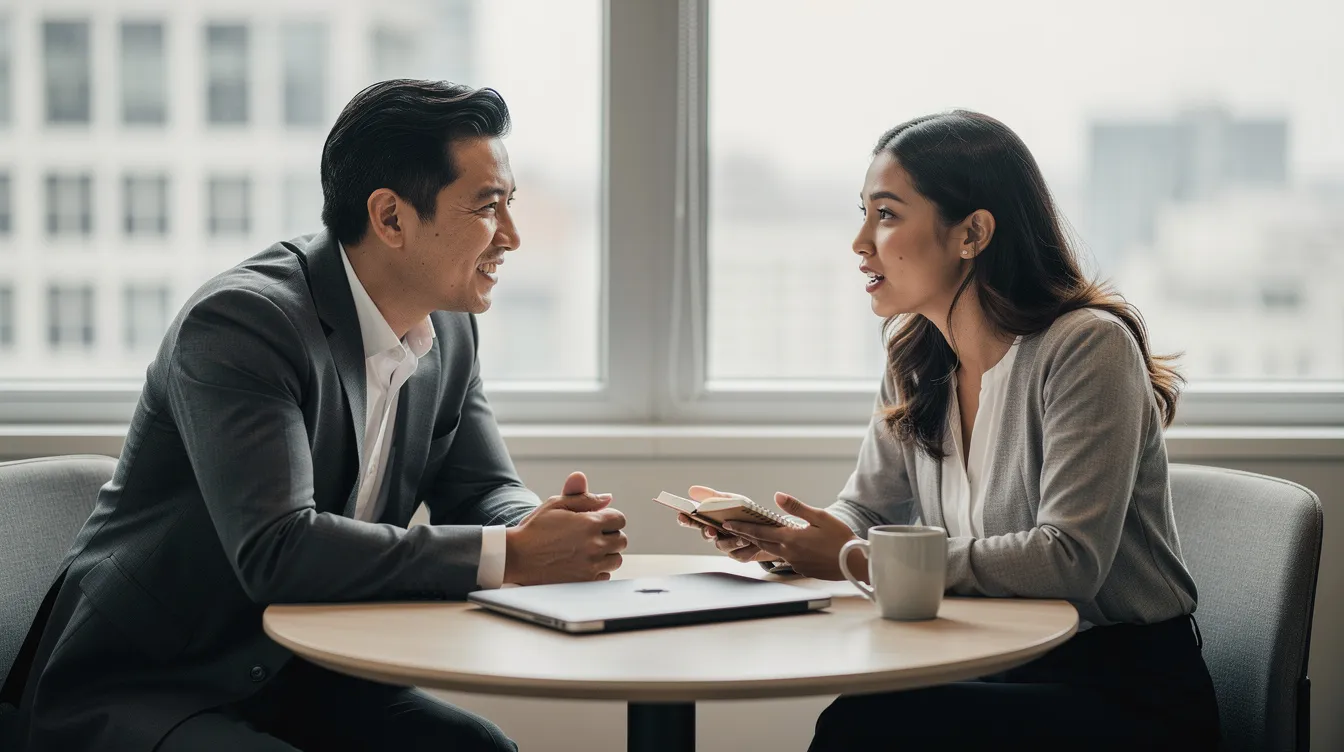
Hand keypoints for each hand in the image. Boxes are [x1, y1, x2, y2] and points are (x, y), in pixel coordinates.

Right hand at [503, 471, 626, 584]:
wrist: (516, 556)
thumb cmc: (535, 528)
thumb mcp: (556, 504)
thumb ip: (584, 498)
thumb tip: (608, 498)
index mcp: (589, 523)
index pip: (619, 519)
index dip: (609, 518)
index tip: (598, 522)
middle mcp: (594, 545)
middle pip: (621, 540)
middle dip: (610, 536)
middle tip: (591, 536)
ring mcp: (591, 566)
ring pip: (616, 559)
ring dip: (606, 554)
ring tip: (587, 550)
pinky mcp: (585, 582)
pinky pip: (605, 576)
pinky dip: (598, 570)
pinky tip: (582, 564)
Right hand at [677, 485, 779, 563]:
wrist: (769, 527)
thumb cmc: (746, 512)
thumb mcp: (732, 500)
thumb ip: (713, 496)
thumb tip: (691, 490)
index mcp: (711, 521)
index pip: (694, 521)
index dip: (686, 519)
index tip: (681, 514)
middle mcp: (716, 535)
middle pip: (706, 535)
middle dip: (708, 533)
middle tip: (711, 530)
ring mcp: (727, 547)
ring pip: (724, 546)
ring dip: (732, 541)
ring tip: (743, 537)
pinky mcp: (740, 556)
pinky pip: (740, 555)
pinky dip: (747, 549)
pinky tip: (754, 544)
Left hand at [720, 493, 859, 580]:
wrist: (854, 563)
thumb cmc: (840, 538)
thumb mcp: (820, 517)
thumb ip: (797, 508)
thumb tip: (778, 496)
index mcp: (791, 538)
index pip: (760, 532)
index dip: (742, 527)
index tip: (727, 524)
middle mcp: (789, 553)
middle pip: (761, 543)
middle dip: (745, 535)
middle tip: (729, 529)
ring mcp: (795, 563)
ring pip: (772, 551)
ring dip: (759, 543)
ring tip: (748, 536)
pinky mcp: (802, 569)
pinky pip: (785, 559)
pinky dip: (778, 551)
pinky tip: (780, 546)